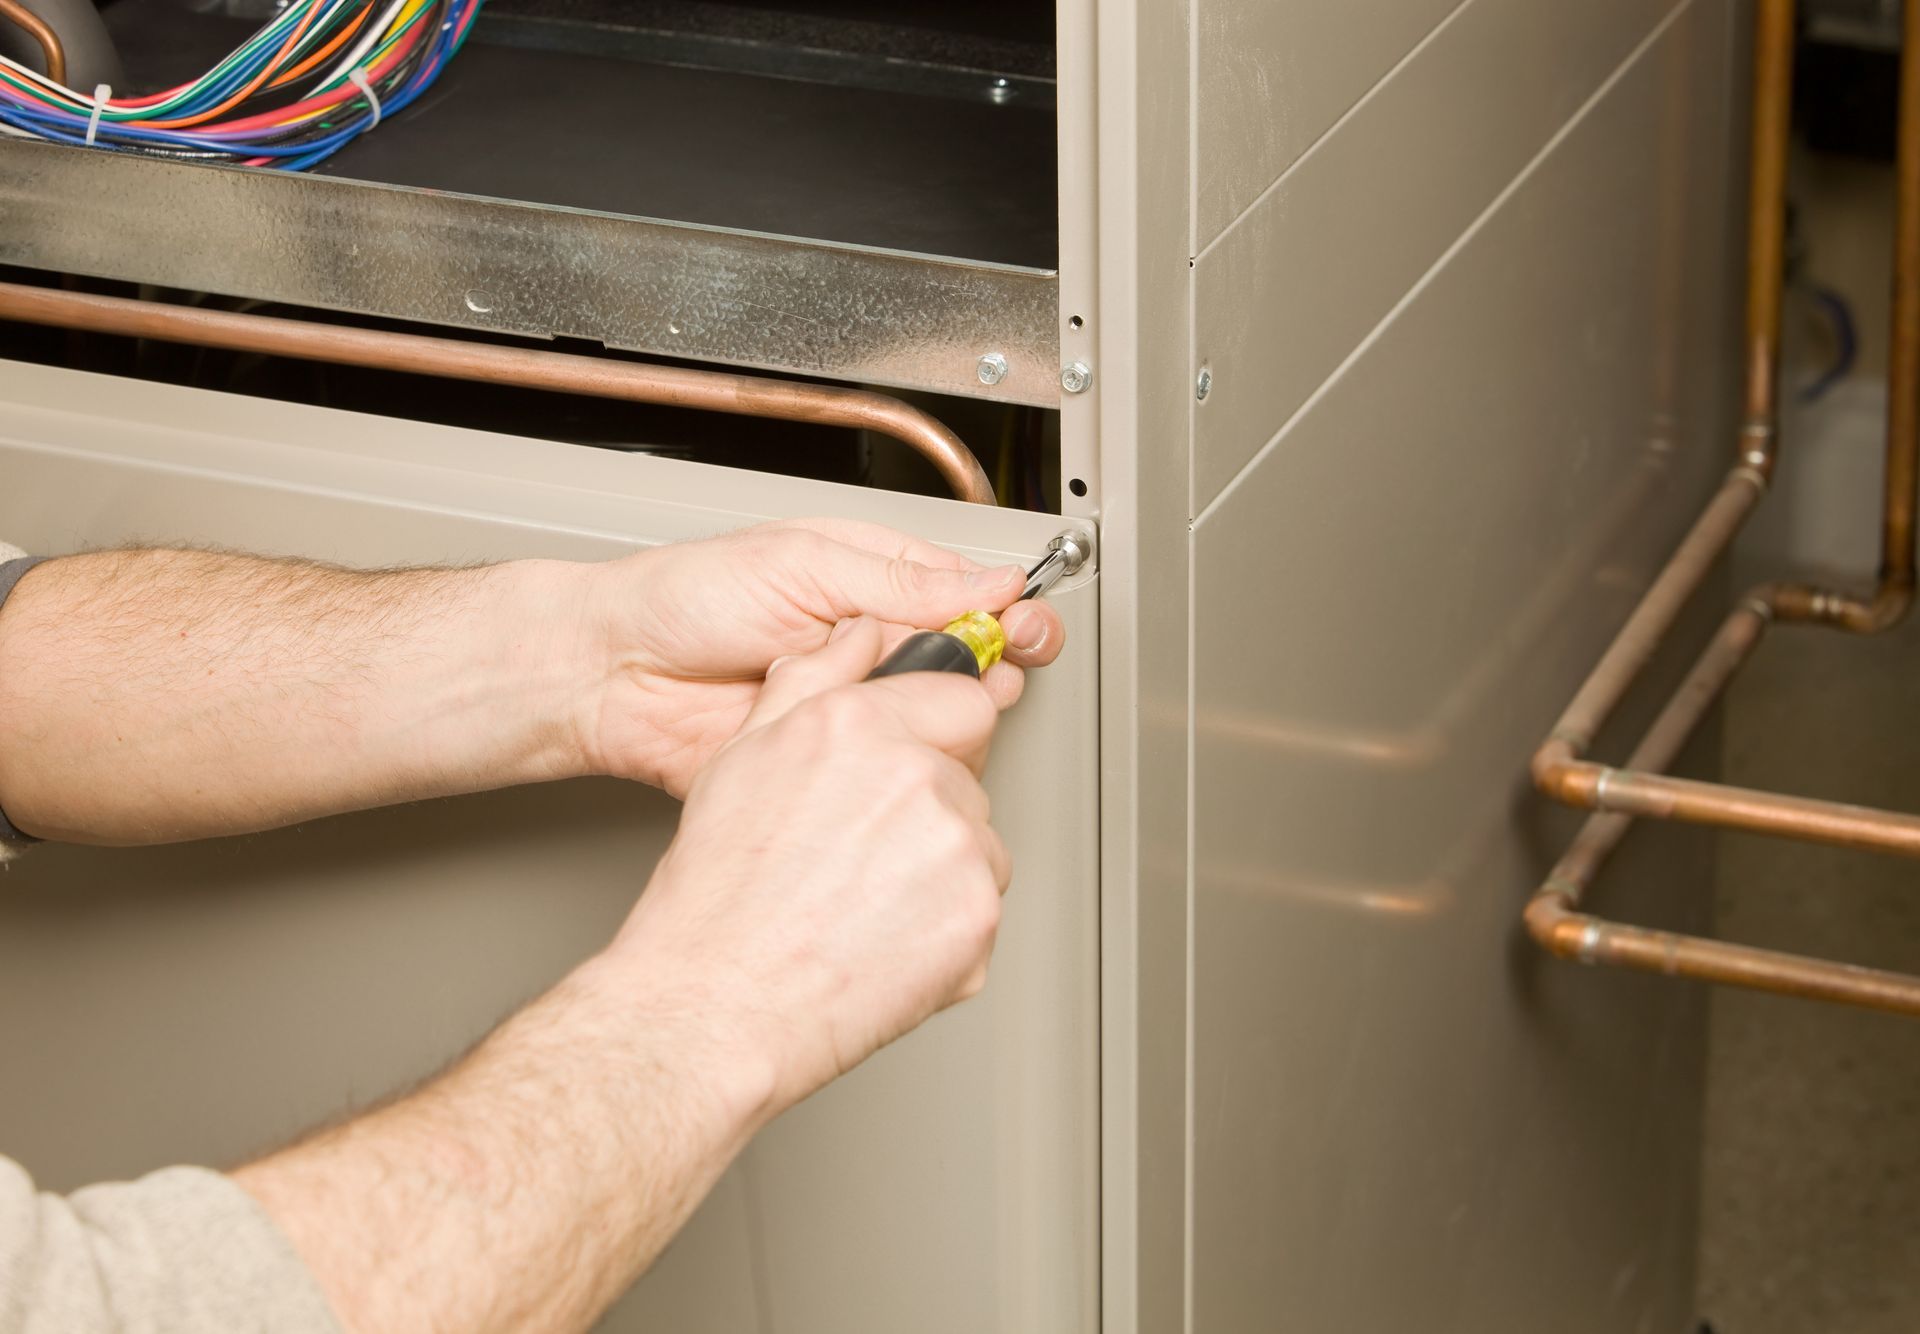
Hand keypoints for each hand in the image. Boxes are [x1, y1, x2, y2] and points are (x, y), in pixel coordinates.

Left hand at [576, 518, 1064, 795]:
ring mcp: (855, 706)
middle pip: (968, 661)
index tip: (1024, 627)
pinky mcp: (831, 761)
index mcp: (872, 582)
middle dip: (992, 664)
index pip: (969, 595)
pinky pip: (886, 770)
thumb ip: (899, 581)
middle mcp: (871, 645)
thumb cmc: (687, 600)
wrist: (616, 675)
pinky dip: (900, 764)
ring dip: (947, 714)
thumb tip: (988, 580)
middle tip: (993, 666)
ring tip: (927, 698)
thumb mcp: (802, 565)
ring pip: (937, 721)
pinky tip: (895, 745)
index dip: (1007, 613)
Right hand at [603, 617, 1010, 1114]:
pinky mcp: (978, 916)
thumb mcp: (743, 757)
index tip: (914, 768)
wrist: (716, 1004)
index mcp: (860, 725)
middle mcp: (916, 775)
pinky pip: (982, 910)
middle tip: (860, 857)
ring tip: (862, 905)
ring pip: (979, 846)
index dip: (936, 737)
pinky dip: (946, 931)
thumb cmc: (717, 897)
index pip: (961, 700)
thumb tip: (857, 636)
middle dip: (931, 811)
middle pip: (968, 779)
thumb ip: (813, 679)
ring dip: (939, 871)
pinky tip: (882, 941)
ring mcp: (956, 846)